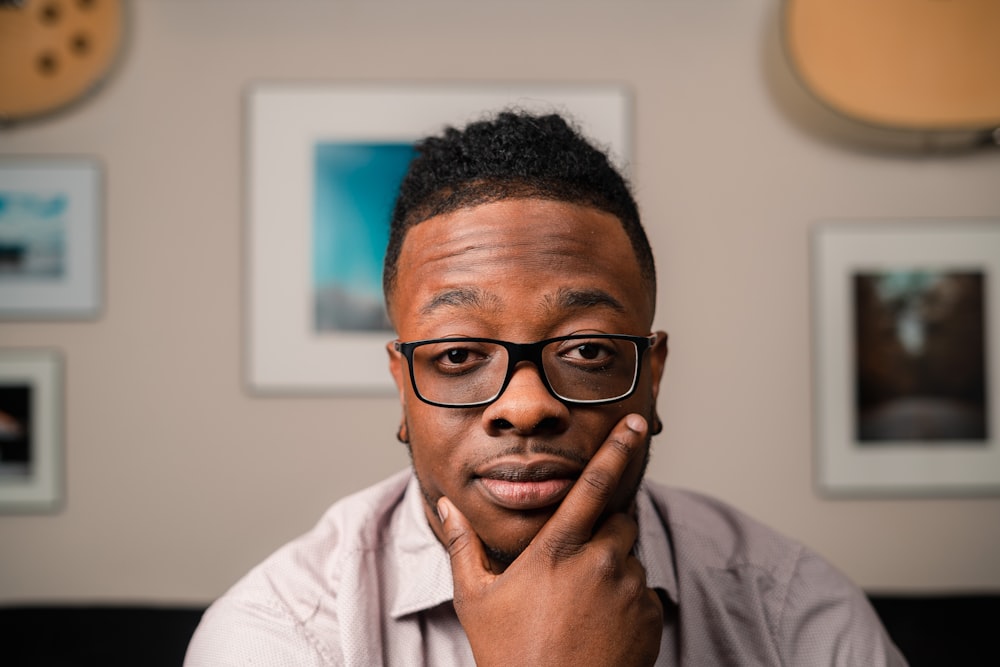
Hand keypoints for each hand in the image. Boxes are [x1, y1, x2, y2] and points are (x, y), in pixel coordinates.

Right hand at [437, 414, 663, 665]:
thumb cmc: (512, 657)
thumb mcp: (476, 600)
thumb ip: (463, 546)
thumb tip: (447, 507)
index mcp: (558, 549)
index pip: (594, 485)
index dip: (617, 449)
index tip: (635, 425)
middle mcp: (600, 562)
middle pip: (617, 519)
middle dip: (602, 530)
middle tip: (574, 566)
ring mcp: (630, 590)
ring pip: (629, 557)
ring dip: (612, 568)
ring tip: (580, 606)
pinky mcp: (651, 617)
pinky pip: (644, 592)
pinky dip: (627, 600)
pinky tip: (599, 626)